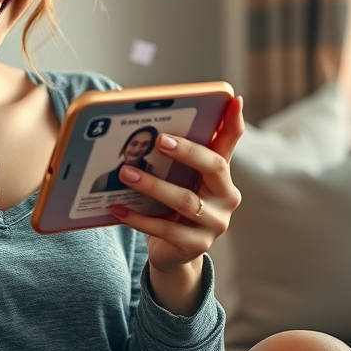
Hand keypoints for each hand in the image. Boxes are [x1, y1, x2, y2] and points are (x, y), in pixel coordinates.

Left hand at [110, 96, 243, 274]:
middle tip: (159, 139)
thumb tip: (152, 123)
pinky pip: (165, 230)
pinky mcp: (197, 245)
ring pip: (185, 200)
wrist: (173, 251)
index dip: (234, 121)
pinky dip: (138, 218)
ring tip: (125, 173)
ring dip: (152, 185)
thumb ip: (175, 155)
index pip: (230, 143)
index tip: (233, 99)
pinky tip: (117, 208)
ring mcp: (215, 223)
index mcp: (222, 175)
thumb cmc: (172, 206)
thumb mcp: (179, 179)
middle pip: (213, 167)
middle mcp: (226, 197)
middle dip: (186, 151)